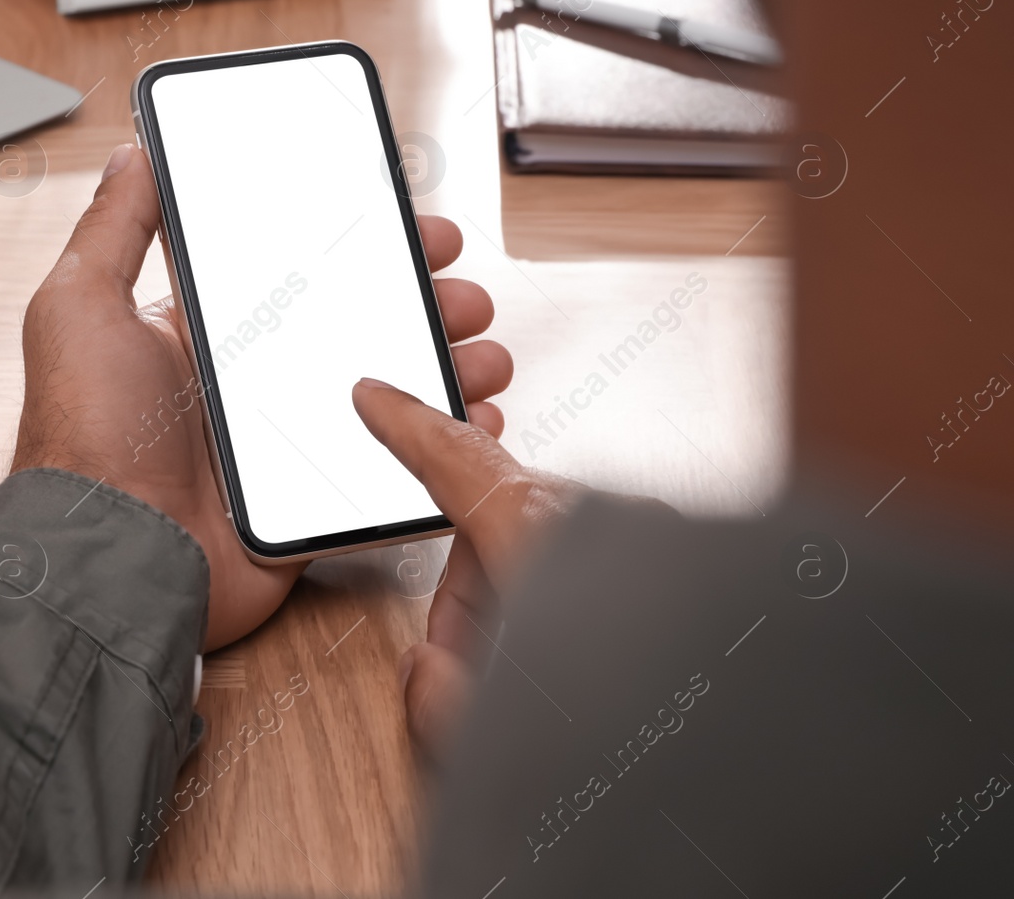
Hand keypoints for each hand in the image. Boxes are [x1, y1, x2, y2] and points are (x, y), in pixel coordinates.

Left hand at [12, 143, 513, 648]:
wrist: (108, 555)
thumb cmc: (82, 433)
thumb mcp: (79, 307)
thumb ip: (114, 229)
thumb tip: (133, 153)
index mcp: (208, 334)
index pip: (302, 272)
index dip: (362, 247)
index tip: (414, 224)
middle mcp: (252, 383)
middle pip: (360, 327)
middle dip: (423, 302)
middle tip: (462, 292)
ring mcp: (288, 444)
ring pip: (390, 392)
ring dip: (446, 366)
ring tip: (483, 354)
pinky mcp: (313, 500)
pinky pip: (394, 467)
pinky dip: (441, 443)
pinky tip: (473, 420)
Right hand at [352, 380, 668, 751]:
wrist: (785, 765)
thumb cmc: (660, 746)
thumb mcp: (505, 741)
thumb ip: (440, 698)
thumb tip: (428, 672)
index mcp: (548, 537)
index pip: (456, 462)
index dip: (406, 427)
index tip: (377, 396)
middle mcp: (608, 519)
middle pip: (498, 525)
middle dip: (469, 597)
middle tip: (467, 676)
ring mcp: (658, 536)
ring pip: (555, 550)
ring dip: (531, 610)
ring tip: (549, 693)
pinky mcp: (698, 561)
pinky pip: (611, 566)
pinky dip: (585, 609)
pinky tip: (600, 674)